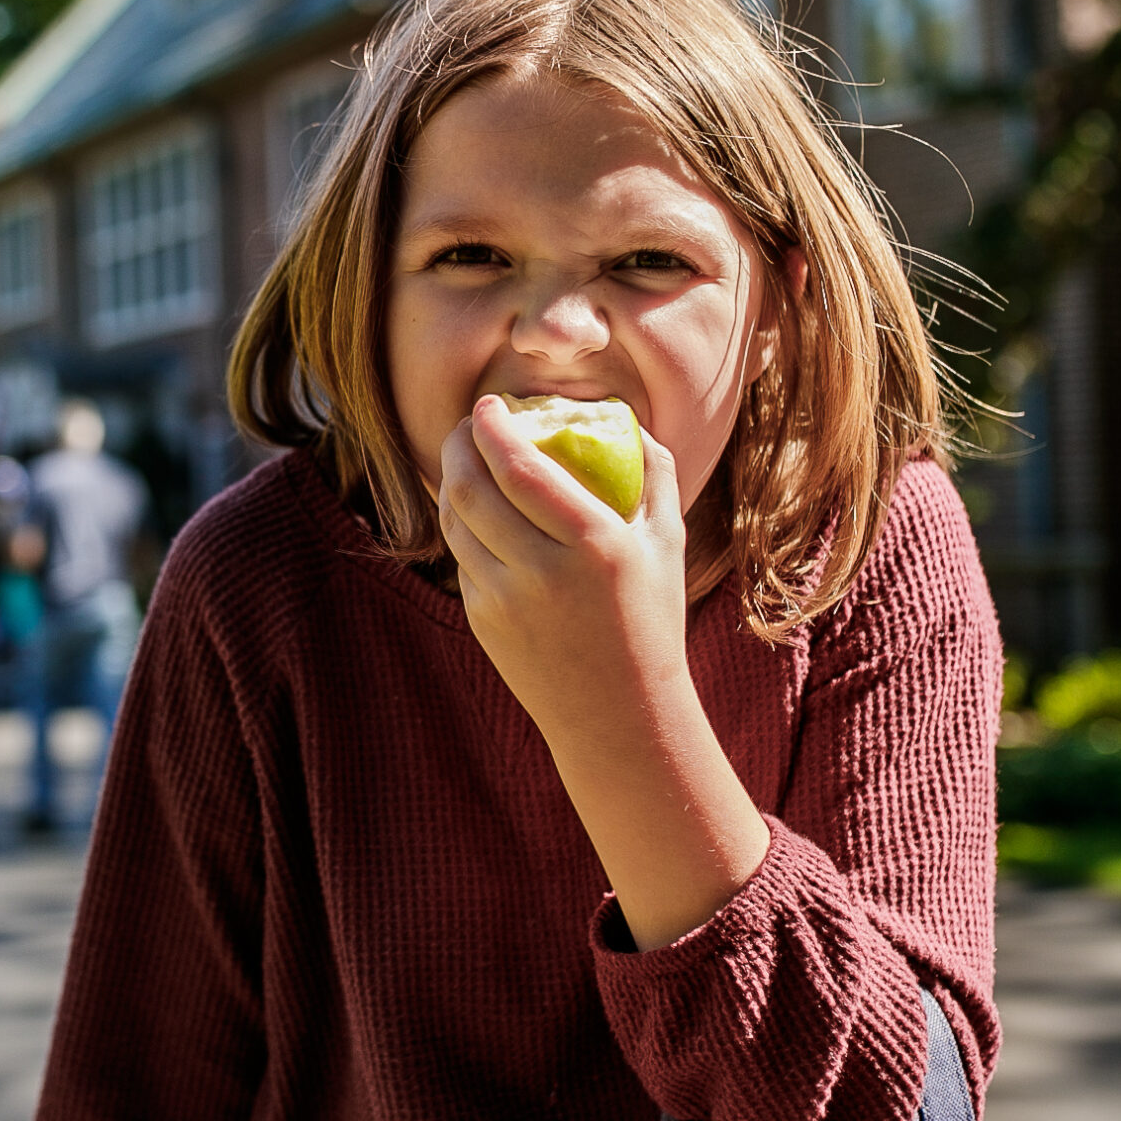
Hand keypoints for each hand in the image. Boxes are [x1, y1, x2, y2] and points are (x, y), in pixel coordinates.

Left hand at [437, 393, 689, 732]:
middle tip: (467, 425)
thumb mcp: (668, 544)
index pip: (519, 468)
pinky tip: (479, 513)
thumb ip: (654, 473)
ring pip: (455, 523)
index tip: (489, 404)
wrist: (620, 716)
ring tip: (466, 461)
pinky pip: (463, 558)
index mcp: (593, 544)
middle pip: (470, 489)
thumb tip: (626, 417)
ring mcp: (504, 601)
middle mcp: (542, 572)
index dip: (492, 427)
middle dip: (458, 445)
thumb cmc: (651, 620)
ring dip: (452, 482)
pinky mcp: (482, 622)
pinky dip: (465, 528)